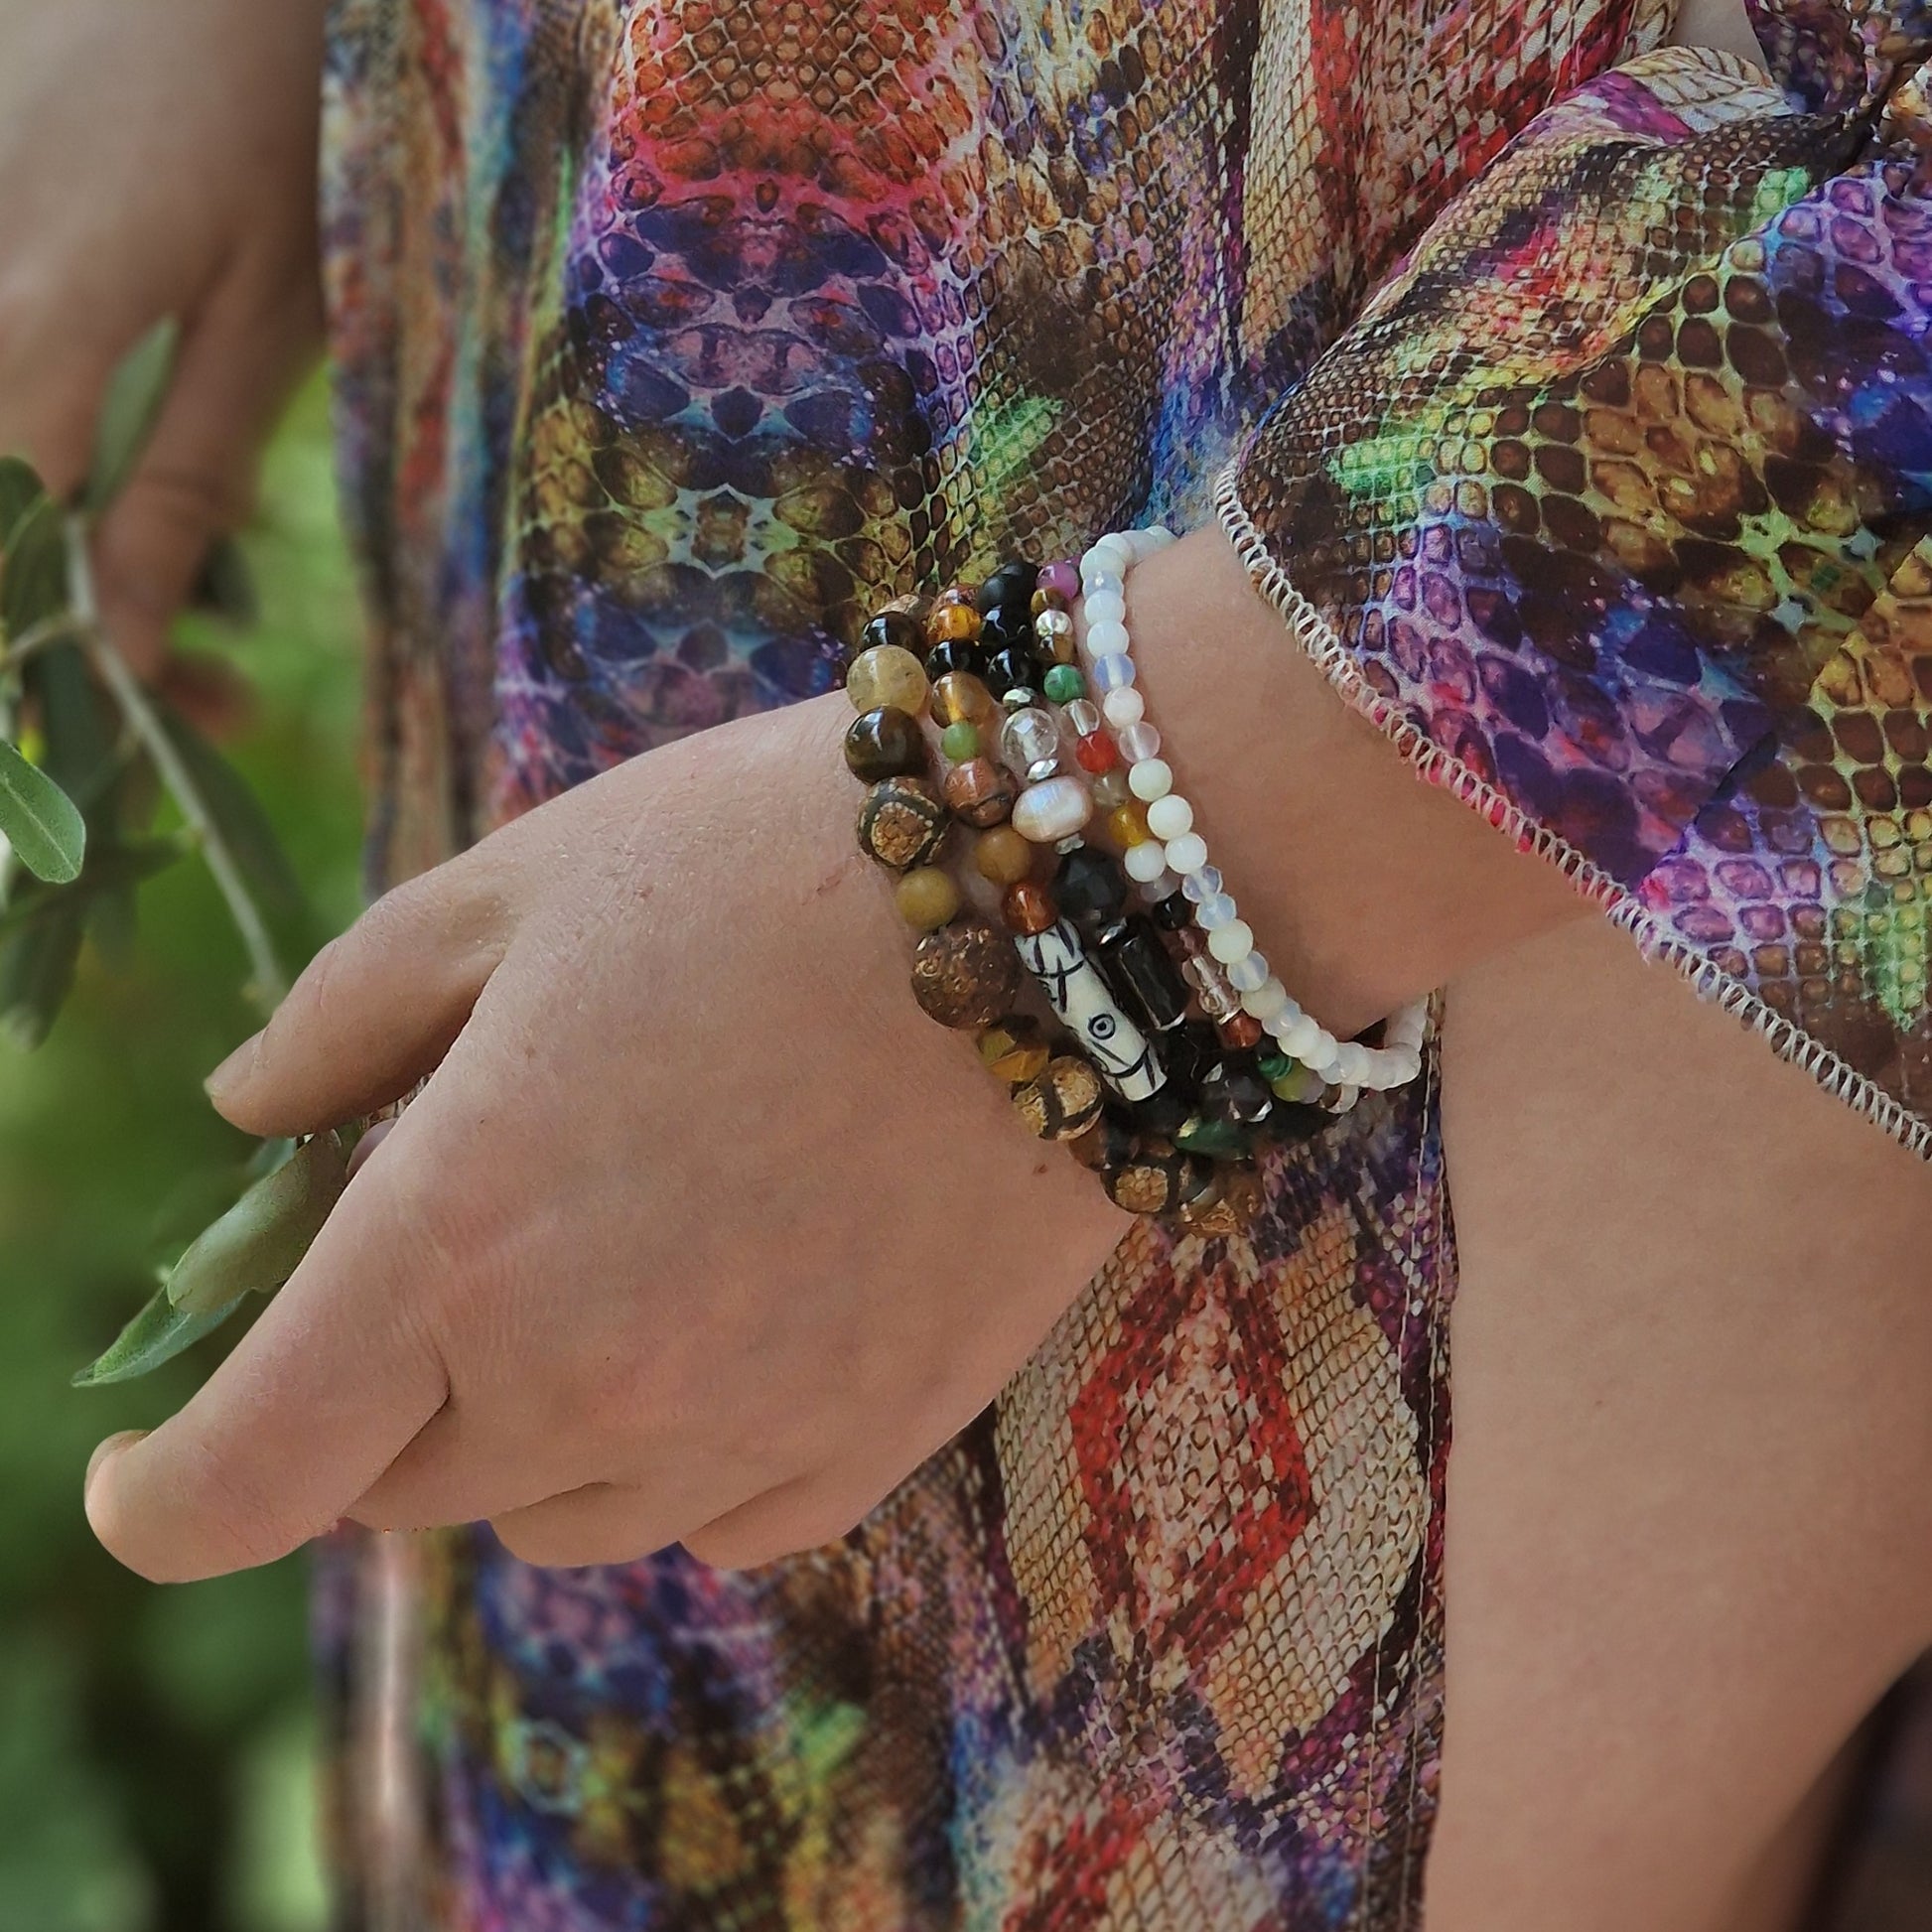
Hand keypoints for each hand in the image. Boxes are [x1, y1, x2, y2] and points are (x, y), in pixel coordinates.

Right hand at [0, 0, 325, 699]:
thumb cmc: (293, 122)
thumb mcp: (278, 320)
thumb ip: (187, 481)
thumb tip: (129, 645)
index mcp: (45, 307)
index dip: (31, 662)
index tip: (106, 745)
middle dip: (38, 622)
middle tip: (153, 701)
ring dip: (32, 541)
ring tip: (132, 607)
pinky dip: (20, 447)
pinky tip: (73, 504)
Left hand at [83, 696, 1126, 1578]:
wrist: (1052, 898)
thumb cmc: (762, 862)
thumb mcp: (515, 884)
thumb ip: (344, 1014)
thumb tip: (242, 1117)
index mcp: (454, 1243)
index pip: (243, 1479)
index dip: (161, 1494)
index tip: (146, 1466)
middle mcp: (585, 1381)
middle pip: (401, 1490)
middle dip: (379, 1393)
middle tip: (446, 1251)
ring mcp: (742, 1431)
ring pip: (561, 1518)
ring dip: (532, 1426)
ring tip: (611, 1266)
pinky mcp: (876, 1442)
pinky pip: (721, 1520)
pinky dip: (682, 1450)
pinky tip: (732, 1323)